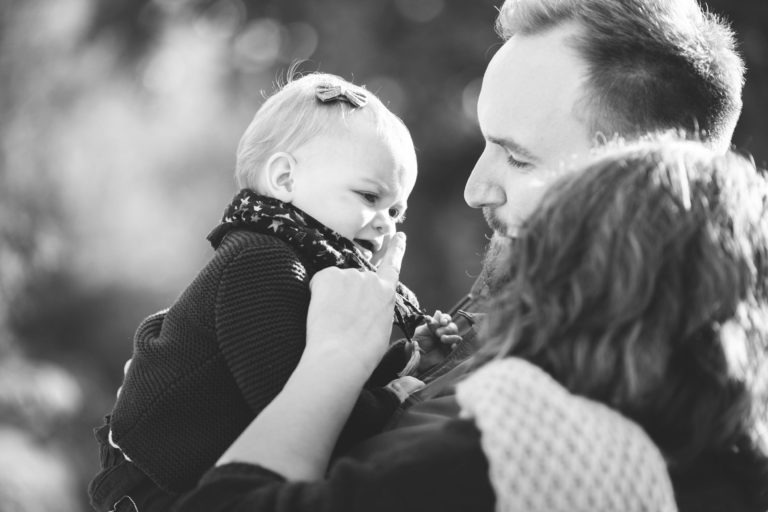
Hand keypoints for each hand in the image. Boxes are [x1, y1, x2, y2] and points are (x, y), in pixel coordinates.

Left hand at [305, 232, 406, 375]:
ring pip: (335, 284)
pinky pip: (318, 284)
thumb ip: (376, 309)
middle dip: (346, 296)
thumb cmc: (362, 352)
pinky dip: (317, 296)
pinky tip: (323, 312)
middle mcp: (370, 279)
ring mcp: (349, 275)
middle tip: (342, 321)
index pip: (392, 264)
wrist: (342, 356)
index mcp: (387, 293)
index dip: (395, 249)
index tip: (398, 235)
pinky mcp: (328, 276)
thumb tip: (365, 308)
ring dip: (332, 298)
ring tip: (334, 320)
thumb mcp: (381, 329)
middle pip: (353, 281)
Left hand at [413, 310, 460, 370]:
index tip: (441, 321)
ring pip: (456, 336)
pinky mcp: (450, 353)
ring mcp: (448, 343)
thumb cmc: (416, 345)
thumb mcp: (421, 333)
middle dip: (446, 328)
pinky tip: (451, 346)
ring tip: (442, 339)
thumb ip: (430, 323)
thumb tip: (438, 312)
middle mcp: (444, 334)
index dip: (445, 318)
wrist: (414, 359)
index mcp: (437, 327)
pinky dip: (456, 345)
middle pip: (452, 327)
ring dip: (451, 336)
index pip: (445, 319)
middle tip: (437, 333)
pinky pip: (458, 348)